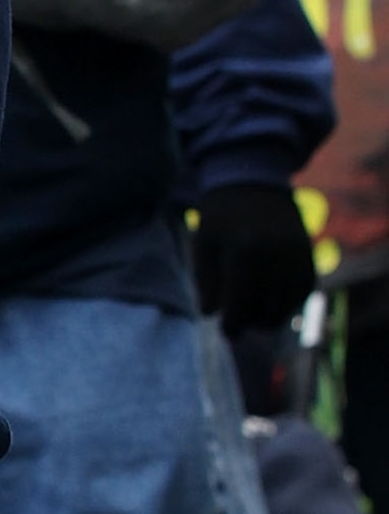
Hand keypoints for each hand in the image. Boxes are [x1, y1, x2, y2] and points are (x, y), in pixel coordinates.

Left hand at [191, 182, 317, 332]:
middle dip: (250, 324)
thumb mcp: (203, 242)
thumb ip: (205, 280)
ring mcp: (297, 256)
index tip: (227, 332)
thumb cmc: (221, 215)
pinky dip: (289, 302)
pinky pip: (303, 292)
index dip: (232, 325)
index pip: (240, 304)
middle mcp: (276, 256)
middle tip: (237, 329)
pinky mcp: (309, 255)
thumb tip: (210, 313)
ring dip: (271, 317)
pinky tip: (272, 301)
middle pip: (266, 310)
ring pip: (288, 305)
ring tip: (254, 317)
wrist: (254, 181)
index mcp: (245, 252)